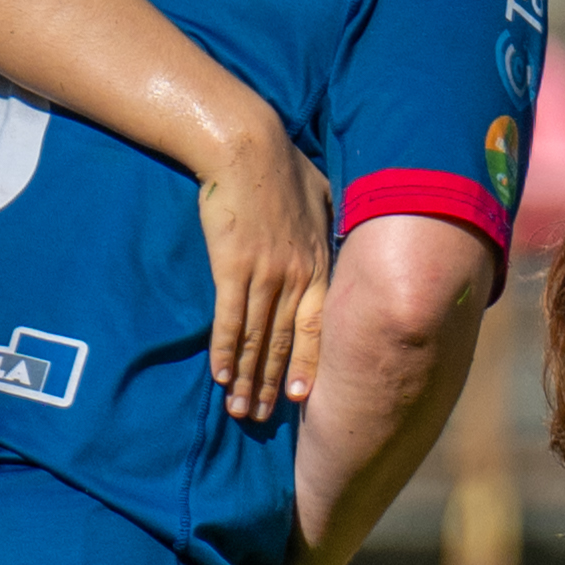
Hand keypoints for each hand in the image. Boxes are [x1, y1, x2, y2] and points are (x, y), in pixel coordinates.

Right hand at [195, 142, 337, 417]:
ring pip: (257, 338)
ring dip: (246, 378)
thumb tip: (345, 230)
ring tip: (240, 410)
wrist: (248, 146)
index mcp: (320, 264)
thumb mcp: (324, 197)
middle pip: (285, 342)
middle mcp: (297, 276)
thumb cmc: (284, 168)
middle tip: (263, 418)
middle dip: (273, 384)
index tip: (304, 398)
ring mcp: (266, 274)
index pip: (319, 327)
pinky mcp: (232, 266)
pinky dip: (225, 350)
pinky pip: (229, 318)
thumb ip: (332, 225)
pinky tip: (220, 376)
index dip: (310, 364)